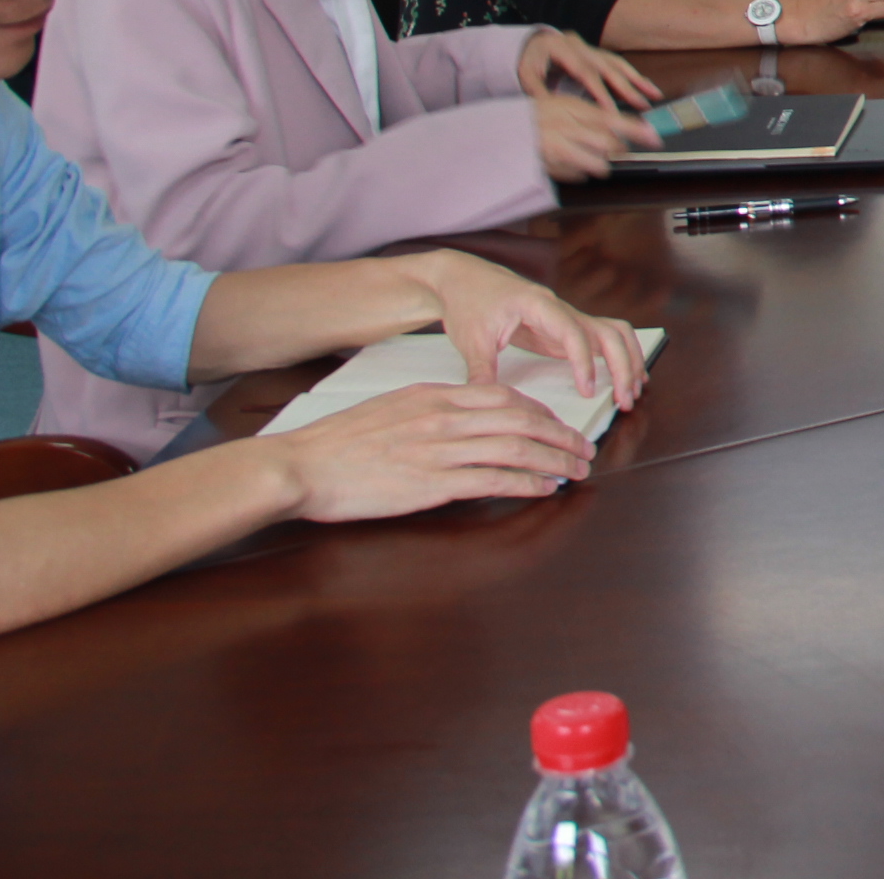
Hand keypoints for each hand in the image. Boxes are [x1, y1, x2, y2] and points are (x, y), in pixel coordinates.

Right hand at [268, 381, 600, 519]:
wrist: (300, 465)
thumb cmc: (337, 443)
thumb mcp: (391, 408)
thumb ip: (430, 411)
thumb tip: (460, 420)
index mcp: (435, 396)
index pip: (505, 396)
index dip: (540, 411)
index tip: (557, 424)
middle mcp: (444, 417)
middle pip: (522, 420)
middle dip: (560, 434)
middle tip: (583, 448)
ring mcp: (440, 449)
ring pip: (517, 448)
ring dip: (554, 460)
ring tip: (576, 470)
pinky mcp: (433, 483)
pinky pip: (495, 479)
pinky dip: (527, 483)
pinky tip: (545, 489)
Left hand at [407, 248, 648, 410]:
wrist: (465, 278)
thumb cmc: (469, 301)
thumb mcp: (470, 339)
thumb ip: (482, 372)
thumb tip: (488, 405)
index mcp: (539, 305)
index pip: (574, 333)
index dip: (584, 362)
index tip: (588, 390)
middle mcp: (562, 308)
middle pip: (610, 331)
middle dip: (624, 364)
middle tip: (625, 399)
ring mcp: (567, 317)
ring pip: (614, 333)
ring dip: (629, 360)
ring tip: (633, 390)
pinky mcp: (564, 328)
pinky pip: (602, 339)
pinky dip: (618, 357)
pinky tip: (623, 377)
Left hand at [513, 31, 658, 116]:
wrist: (531, 41)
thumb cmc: (528, 60)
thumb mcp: (525, 74)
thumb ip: (536, 90)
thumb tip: (549, 109)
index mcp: (562, 49)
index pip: (584, 73)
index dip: (599, 92)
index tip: (610, 111)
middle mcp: (581, 46)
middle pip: (607, 67)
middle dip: (626, 87)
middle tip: (642, 105)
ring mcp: (591, 48)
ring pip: (617, 63)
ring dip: (637, 80)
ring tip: (653, 95)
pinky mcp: (597, 53)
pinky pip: (618, 63)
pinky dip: (634, 75)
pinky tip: (647, 86)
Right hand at [529, 87, 658, 180]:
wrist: (498, 133)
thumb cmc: (534, 117)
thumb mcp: (561, 105)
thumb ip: (589, 114)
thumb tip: (620, 126)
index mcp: (569, 108)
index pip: (611, 119)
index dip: (636, 129)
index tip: (654, 137)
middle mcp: (564, 127)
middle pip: (608, 143)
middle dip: (618, 150)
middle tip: (618, 150)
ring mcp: (555, 149)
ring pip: (596, 163)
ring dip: (600, 164)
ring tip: (590, 157)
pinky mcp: (548, 167)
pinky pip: (578, 175)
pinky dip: (580, 172)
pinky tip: (570, 163)